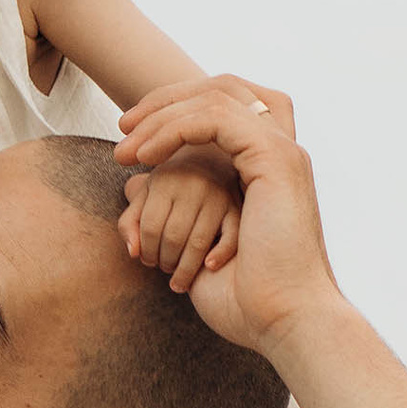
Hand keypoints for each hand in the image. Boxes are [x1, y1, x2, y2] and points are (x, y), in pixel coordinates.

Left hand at [113, 80, 340, 361]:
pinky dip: (173, 129)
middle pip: (223, 87)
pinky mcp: (275, 157)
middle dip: (166, 100)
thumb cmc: (246, 299)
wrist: (283, 321)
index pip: (225, 107)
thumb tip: (135, 186)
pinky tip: (145, 158)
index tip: (134, 142)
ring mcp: (282, 150)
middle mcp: (280, 151)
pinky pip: (216, 117)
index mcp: (268, 167)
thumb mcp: (195, 246)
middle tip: (123, 128)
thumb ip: (173, 210)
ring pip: (216, 96)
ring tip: (124, 150)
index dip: (176, 110)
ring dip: (162, 115)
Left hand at [118, 159, 239, 294]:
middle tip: (164, 268)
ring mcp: (218, 196)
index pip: (150, 227)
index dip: (146, 251)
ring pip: (198, 243)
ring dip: (186, 269)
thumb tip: (133, 252)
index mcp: (165, 181)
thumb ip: (130, 223)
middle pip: (173, 237)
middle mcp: (193, 186)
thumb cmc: (171, 186)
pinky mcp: (238, 208)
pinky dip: (220, 255)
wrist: (210, 161)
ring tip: (179, 280)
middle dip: (165, 261)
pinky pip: (230, 238)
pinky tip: (208, 268)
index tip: (148, 261)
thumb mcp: (145, 196)